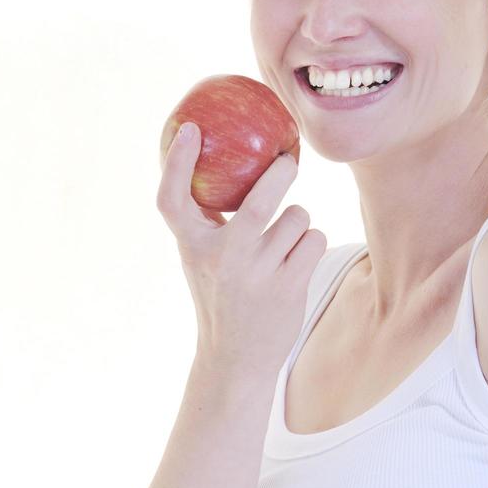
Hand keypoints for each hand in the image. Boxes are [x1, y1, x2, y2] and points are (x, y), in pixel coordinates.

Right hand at [156, 122, 326, 376]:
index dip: (177, 162)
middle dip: (282, 172)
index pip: (172, 199)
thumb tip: (214, 162)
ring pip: (298, 218)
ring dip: (298, 223)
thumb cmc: (219, 294)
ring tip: (283, 245)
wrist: (236, 357)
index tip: (191, 130)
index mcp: (193, 247)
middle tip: (288, 162)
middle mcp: (223, 258)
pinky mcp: (290, 286)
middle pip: (261, 198)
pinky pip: (315, 239)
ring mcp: (258, 273)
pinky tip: (295, 263)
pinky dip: (310, 244)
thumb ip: (206, 219)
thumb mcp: (201, 258)